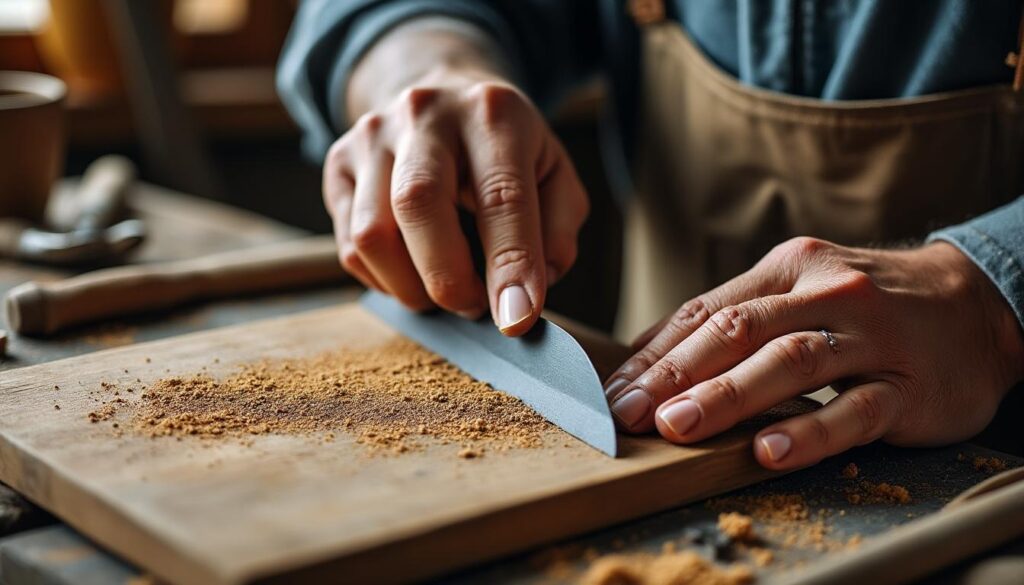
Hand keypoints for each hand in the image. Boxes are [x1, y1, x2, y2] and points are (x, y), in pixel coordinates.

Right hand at [324, 23, 586, 335]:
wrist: (443, 97)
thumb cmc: (506, 151)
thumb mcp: (555, 176)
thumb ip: (556, 233)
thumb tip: (526, 290)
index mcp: (494, 113)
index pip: (502, 195)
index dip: (510, 264)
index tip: (516, 318)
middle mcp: (426, 114)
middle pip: (419, 204)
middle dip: (449, 278)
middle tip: (475, 308)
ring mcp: (372, 136)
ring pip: (372, 234)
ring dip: (412, 287)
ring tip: (446, 292)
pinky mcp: (337, 164)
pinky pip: (350, 247)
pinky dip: (386, 281)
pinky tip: (415, 273)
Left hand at [604, 237, 1023, 469]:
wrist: (975, 304)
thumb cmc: (867, 304)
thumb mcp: (800, 290)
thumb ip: (732, 316)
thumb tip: (648, 355)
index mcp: (788, 269)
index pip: (706, 310)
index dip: (655, 354)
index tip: (613, 390)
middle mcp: (826, 293)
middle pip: (738, 330)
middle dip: (675, 374)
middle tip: (628, 412)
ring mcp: (870, 338)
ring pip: (790, 362)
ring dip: (727, 395)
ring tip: (678, 427)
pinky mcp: (908, 386)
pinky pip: (854, 410)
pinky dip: (808, 431)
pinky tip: (768, 451)